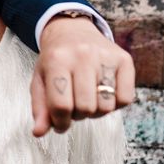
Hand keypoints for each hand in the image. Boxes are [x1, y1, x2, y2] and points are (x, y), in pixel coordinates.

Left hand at [30, 15, 134, 136]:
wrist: (72, 31)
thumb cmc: (55, 60)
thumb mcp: (40, 79)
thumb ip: (39, 108)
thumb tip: (39, 133)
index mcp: (57, 59)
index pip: (61, 105)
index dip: (60, 122)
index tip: (59, 122)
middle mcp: (82, 55)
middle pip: (85, 108)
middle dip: (78, 115)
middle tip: (74, 105)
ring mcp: (105, 56)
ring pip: (106, 106)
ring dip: (96, 111)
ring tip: (88, 98)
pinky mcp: (124, 59)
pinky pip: (125, 99)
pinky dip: (115, 104)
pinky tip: (104, 93)